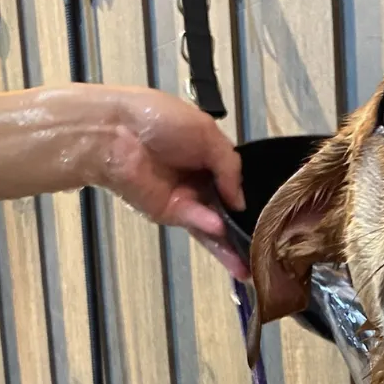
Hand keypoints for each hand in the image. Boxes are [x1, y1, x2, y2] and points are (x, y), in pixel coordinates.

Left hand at [94, 87, 247, 276]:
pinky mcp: (169, 214)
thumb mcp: (206, 132)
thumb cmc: (158, 120)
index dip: (247, 195)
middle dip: (244, 229)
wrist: (115, 132)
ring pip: (214, 226)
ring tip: (252, 264)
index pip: (234, 181)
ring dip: (231, 244)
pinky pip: (196, 222)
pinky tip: (222, 230)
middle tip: (266, 248)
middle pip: (226, 210)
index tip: (269, 211)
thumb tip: (239, 200)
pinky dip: (209, 226)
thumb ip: (229, 166)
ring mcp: (184, 199)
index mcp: (206, 155)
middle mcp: (197, 180)